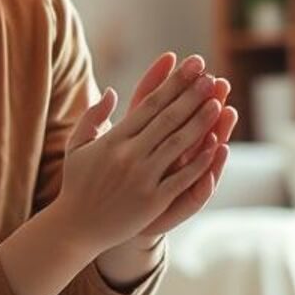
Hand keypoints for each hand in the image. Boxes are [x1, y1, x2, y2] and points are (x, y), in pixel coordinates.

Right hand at [54, 54, 227, 248]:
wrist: (76, 227)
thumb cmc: (77, 184)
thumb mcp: (77, 146)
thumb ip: (92, 117)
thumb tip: (111, 91)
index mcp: (113, 139)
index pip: (149, 104)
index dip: (173, 84)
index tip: (191, 67)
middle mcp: (128, 155)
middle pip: (167, 119)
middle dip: (191, 96)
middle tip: (211, 78)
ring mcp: (141, 178)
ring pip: (177, 144)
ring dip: (200, 122)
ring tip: (218, 102)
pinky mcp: (152, 201)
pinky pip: (181, 178)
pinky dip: (199, 162)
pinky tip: (216, 146)